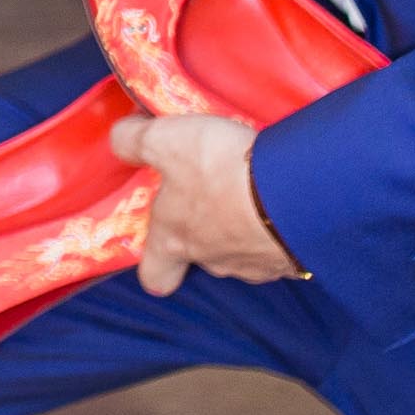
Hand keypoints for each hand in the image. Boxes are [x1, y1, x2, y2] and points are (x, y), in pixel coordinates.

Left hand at [106, 112, 297, 293]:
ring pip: (242, 252)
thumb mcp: (164, 141)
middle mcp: (213, 260)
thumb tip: (119, 139)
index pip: (154, 274)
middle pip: (201, 256)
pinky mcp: (296, 258)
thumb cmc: (219, 173)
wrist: (294, 193)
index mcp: (174, 240)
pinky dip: (279, 227)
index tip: (159, 247)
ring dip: (244, 227)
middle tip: (213, 196)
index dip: (155, 265)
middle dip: (204, 230)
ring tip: (252, 191)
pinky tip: (283, 200)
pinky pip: (281, 246)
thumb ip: (133, 141)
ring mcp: (256, 264)